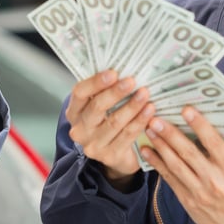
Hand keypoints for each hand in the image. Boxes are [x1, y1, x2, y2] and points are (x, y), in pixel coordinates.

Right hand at [66, 70, 154, 187]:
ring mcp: (93, 145)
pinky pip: (127, 135)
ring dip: (132, 106)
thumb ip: (104, 91)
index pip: (80, 93)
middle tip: (132, 81)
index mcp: (74, 112)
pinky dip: (140, 121)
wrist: (115, 155)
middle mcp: (80, 130)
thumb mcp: (101, 107)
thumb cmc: (108, 122)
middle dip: (116, 92)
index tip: (113, 73)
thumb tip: (123, 68)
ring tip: (145, 94)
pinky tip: (149, 111)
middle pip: (97, 107)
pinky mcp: (109, 156)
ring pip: (114, 122)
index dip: (96, 82)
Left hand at [139, 107, 223, 223]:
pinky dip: (157, 164)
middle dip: (171, 135)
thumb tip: (219, 120)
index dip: (199, 125)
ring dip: (160, 146)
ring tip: (149, 130)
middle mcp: (215, 180)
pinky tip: (147, 151)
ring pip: (176, 165)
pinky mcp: (188, 200)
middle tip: (156, 119)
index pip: (214, 143)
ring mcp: (200, 191)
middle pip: (189, 153)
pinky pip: (170, 179)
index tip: (186, 110)